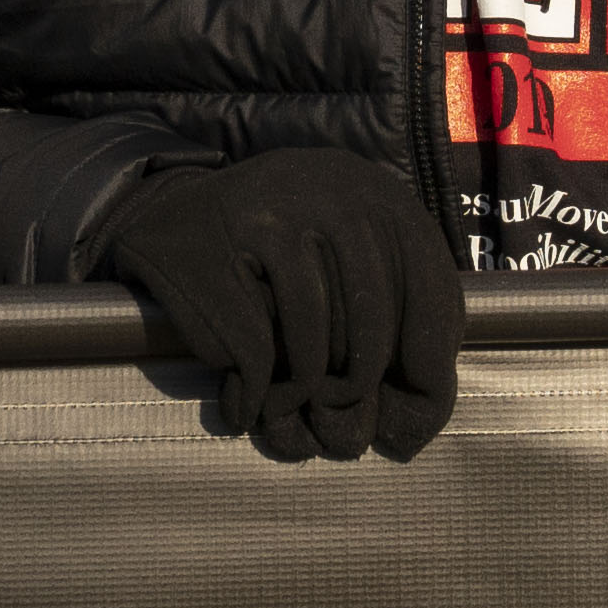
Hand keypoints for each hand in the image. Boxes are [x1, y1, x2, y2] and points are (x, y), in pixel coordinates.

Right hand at [99, 148, 466, 463]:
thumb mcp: (351, 255)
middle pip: (373, 322)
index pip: (432, 287)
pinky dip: (253, 390)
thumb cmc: (281, 260)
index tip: (409, 408)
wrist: (176, 219)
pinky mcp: (217, 247)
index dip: (429, 359)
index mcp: (380, 193)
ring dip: (300, 390)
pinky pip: (255, 349)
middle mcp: (334, 193)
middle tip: (335, 411)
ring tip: (285, 404)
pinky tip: (246, 403)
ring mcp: (272, 214)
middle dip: (357, 385)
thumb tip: (423, 413)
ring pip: (314, 342)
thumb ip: (398, 308)